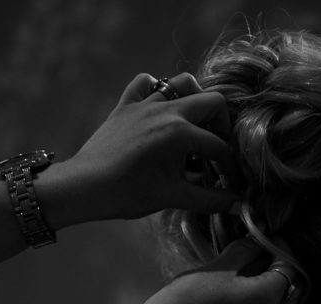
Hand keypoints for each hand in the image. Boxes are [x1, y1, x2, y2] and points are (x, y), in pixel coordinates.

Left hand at [56, 72, 238, 221]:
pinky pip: (145, 83)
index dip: (231, 167)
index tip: (231, 183)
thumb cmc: (129, 193)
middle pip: (212, 101)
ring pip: (181, 83)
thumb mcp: (174, 197)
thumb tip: (235, 202)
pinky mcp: (125, 106)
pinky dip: (156, 89)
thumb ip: (209, 200)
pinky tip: (158, 110)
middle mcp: (166, 111)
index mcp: (181, 133)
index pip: (219, 147)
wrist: (85, 187)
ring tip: (194, 124)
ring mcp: (145, 104)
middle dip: (222, 125)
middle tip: (216, 149)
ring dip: (195, 99)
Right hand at [142, 238, 303, 303]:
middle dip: (281, 277)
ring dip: (267, 302)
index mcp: (266, 298)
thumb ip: (245, 250)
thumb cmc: (189, 296)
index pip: (289, 269)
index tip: (270, 242)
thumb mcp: (218, 267)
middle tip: (264, 262)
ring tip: (245, 288)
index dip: (281, 252)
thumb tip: (259, 237)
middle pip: (289, 296)